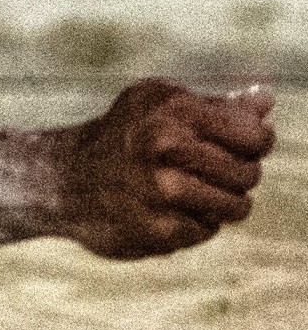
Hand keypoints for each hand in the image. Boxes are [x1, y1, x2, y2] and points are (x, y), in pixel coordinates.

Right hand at [54, 79, 274, 258]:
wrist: (63, 178)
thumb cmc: (124, 134)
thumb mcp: (161, 104)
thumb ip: (219, 106)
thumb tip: (266, 99)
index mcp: (172, 110)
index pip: (256, 136)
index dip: (255, 142)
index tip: (239, 145)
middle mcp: (164, 146)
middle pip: (248, 172)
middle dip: (238, 174)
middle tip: (208, 170)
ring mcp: (160, 190)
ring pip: (236, 206)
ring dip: (223, 203)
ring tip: (195, 191)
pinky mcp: (157, 229)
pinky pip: (206, 230)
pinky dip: (195, 223)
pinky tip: (168, 210)